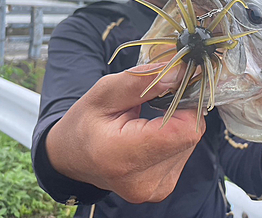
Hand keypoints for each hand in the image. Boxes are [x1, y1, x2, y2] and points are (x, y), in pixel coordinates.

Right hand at [46, 63, 204, 203]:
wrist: (71, 158)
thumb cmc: (85, 122)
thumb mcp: (105, 92)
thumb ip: (142, 81)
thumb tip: (178, 73)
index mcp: (122, 157)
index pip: (183, 131)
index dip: (185, 103)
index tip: (174, 86)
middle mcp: (142, 181)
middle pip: (190, 135)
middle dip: (181, 110)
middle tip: (158, 100)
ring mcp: (154, 189)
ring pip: (190, 142)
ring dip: (177, 124)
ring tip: (149, 120)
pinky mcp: (162, 189)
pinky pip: (184, 152)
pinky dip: (174, 137)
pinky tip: (153, 134)